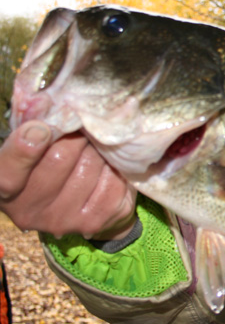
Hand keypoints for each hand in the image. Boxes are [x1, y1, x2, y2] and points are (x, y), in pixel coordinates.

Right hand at [0, 121, 136, 239]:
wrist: (73, 204)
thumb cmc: (45, 164)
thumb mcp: (29, 146)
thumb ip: (32, 127)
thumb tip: (46, 101)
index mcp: (5, 190)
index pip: (9, 173)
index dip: (25, 149)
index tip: (41, 129)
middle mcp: (30, 212)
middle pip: (60, 159)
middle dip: (76, 135)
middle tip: (82, 126)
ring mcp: (63, 221)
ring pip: (91, 167)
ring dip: (98, 149)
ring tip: (95, 146)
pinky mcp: (95, 222)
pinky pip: (114, 182)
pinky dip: (116, 166)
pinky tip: (109, 164)